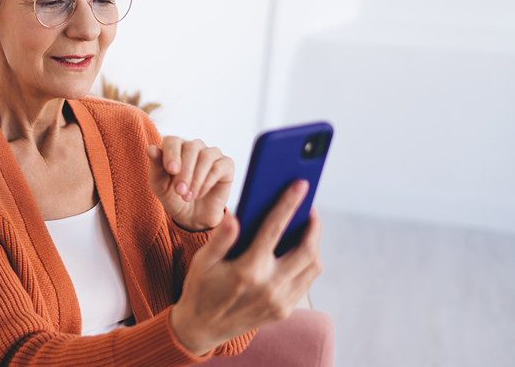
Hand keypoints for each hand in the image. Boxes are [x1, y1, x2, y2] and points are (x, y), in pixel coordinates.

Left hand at [146, 136, 233, 230]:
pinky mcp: (226, 165)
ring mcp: (211, 154)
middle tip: (180, 191)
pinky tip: (199, 194)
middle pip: (191, 147)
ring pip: (206, 156)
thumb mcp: (160, 186)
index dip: (172, 153)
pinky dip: (208, 182)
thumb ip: (155, 167)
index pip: (173, 140)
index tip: (171, 170)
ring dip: (196, 178)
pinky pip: (219, 166)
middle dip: (185, 171)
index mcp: (175, 148)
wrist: (192, 216)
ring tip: (188, 196)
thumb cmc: (173, 197)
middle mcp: (194, 147)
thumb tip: (150, 149)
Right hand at [169, 180, 322, 355]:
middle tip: (309, 209)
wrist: (201, 329)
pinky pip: (306, 282)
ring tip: (307, 228)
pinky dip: (308, 263)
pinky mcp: (284, 310)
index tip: (301, 186)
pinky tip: (299, 250)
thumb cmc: (200, 290)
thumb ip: (220, 239)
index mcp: (247, 271)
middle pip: (307, 250)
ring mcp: (279, 302)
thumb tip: (234, 217)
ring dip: (314, 245)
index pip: (274, 229)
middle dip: (313, 226)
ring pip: (312, 267)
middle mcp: (269, 288)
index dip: (289, 204)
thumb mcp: (202, 262)